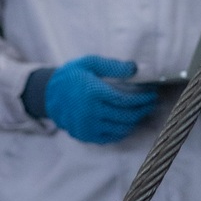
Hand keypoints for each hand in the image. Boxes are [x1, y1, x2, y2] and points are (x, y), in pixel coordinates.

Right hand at [44, 56, 158, 143]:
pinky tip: (127, 121)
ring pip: (121, 128)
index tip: (151, 94)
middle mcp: (90, 112)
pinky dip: (122, 130)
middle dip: (142, 110)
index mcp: (93, 93)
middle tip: (150, 103)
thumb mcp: (89, 63)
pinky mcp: (86, 136)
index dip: (142, 99)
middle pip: (126, 116)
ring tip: (141, 111)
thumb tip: (135, 68)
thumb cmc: (71, 76)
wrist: (48, 96)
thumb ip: (112, 66)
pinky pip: (111, 137)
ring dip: (134, 121)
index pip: (126, 100)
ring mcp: (88, 127)